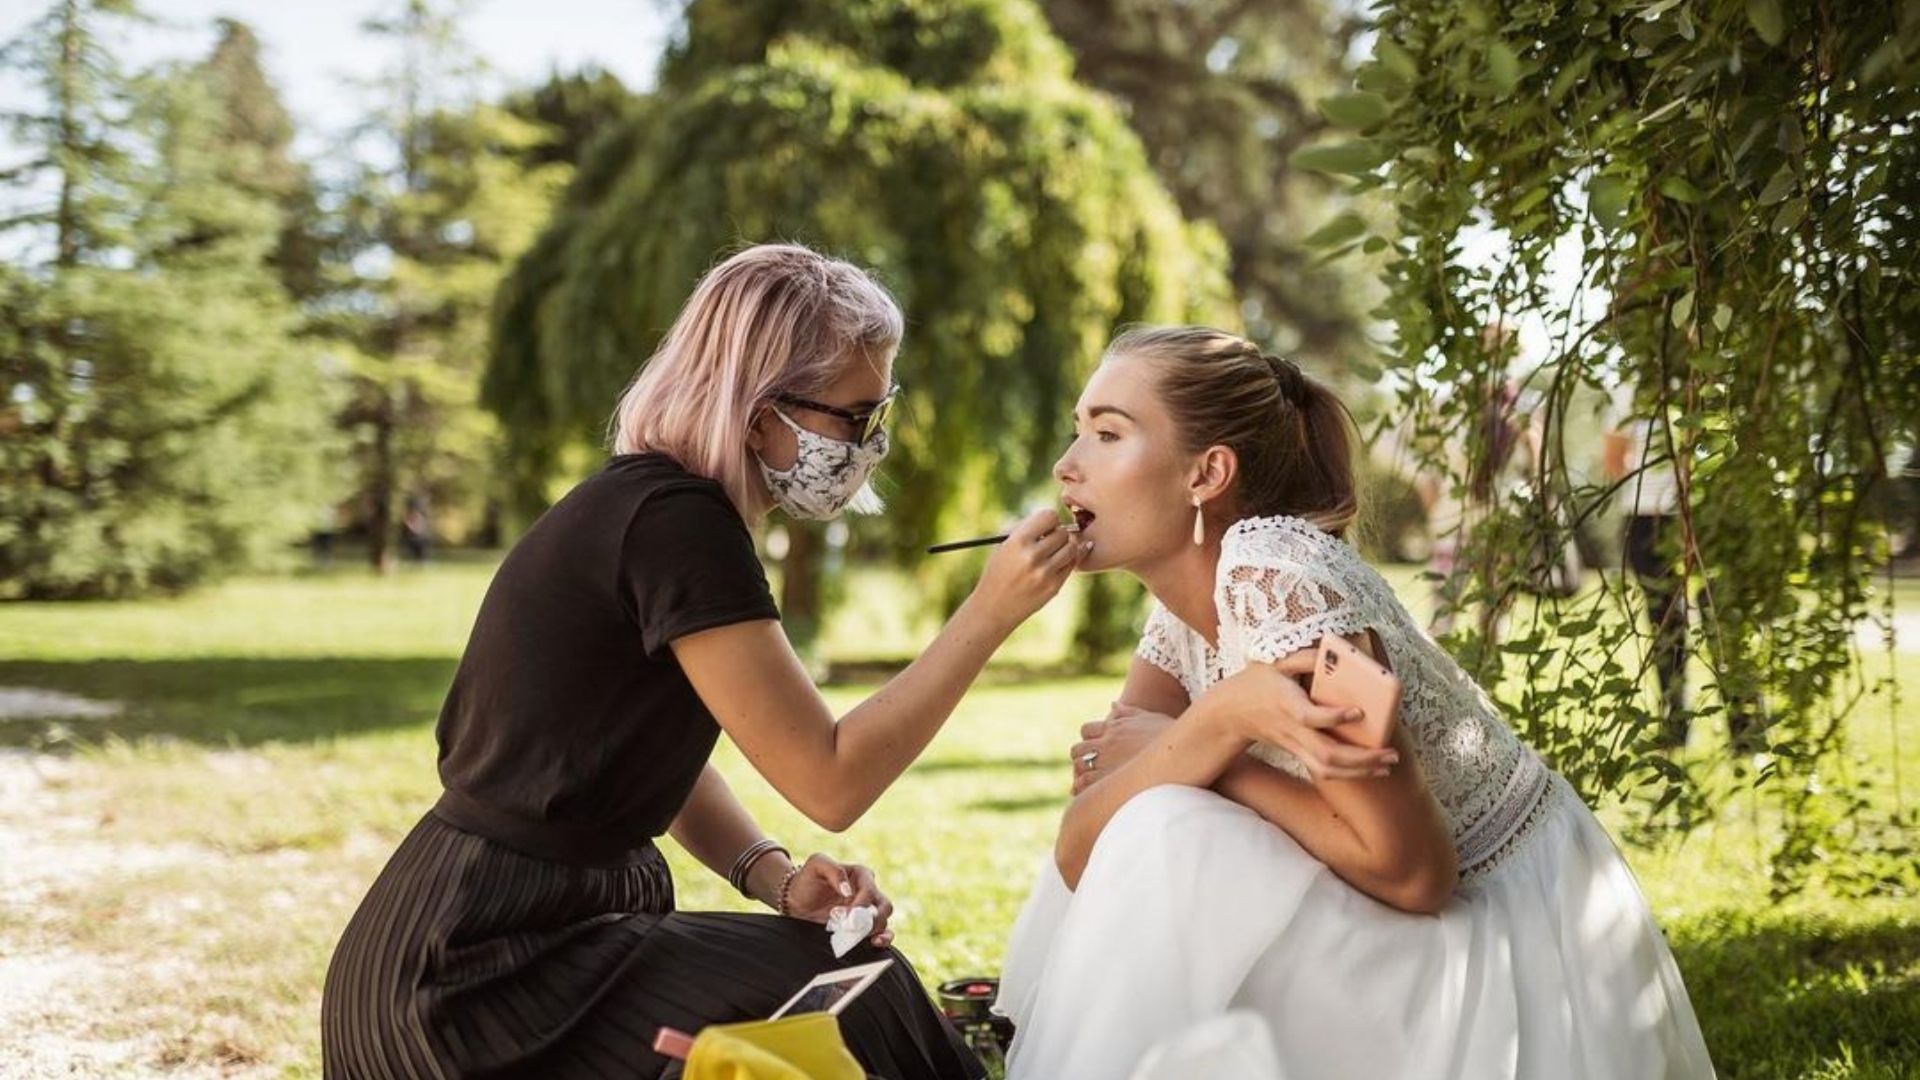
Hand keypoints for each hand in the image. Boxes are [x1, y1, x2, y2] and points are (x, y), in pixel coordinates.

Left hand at [780, 853, 895, 948]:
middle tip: (853, 926)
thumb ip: (834, 870)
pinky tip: (874, 942)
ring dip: (874, 930)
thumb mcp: (817, 864)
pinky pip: (882, 932)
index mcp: (861, 874)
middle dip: (873, 919)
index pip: (869, 890)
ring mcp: (866, 910)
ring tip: (857, 936)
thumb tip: (848, 890)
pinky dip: (883, 938)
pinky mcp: (862, 925)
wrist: (796, 899)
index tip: (843, 914)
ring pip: (884, 920)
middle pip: (884, 906)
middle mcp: (867, 892)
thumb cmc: (808, 879)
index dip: (860, 904)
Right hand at [968, 509, 1088, 627]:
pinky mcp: (1054, 587)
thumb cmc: (998, 571)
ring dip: (1065, 547)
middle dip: (1057, 534)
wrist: (994, 607)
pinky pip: (1071, 565)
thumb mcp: (1003, 545)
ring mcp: (1045, 573)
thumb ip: (1026, 528)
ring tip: (1052, 552)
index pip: (1049, 516)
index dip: (1049, 520)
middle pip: (1063, 532)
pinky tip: (1057, 562)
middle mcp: (1032, 556)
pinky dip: (1067, 560)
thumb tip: (1052, 518)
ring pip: (1072, 547)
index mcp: (1018, 541)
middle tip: (1049, 541)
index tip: (1044, 527)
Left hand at [1070, 701, 1176, 793]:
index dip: (1088, 741)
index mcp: (1115, 727)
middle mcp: (1107, 743)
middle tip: (1090, 769)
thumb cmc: (1172, 737)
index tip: (1094, 751)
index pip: (1086, 730)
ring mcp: (1106, 761)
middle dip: (1081, 758)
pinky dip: (1082, 789)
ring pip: (1078, 767)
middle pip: (1078, 749)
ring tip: (1091, 784)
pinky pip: (1082, 785)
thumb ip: (1128, 712)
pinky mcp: (1107, 781)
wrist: (1184, 755)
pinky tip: (1093, 796)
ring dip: (1080, 775)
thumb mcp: (1150, 717)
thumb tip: (1112, 705)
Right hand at [1207, 651, 1398, 782]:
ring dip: (1360, 771)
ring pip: (1327, 769)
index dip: (1333, 718)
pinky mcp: (1298, 754)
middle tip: (1391, 754)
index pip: (1309, 716)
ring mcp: (1295, 746)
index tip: (1358, 711)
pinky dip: (1350, 774)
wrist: (1230, 713)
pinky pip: (1324, 771)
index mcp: (1285, 703)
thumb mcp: (1275, 662)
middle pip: (1327, 754)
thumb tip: (1335, 654)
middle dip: (1361, 758)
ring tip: (1387, 765)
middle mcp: (1292, 729)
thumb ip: (1305, 657)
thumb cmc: (1257, 683)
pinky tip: (1372, 768)